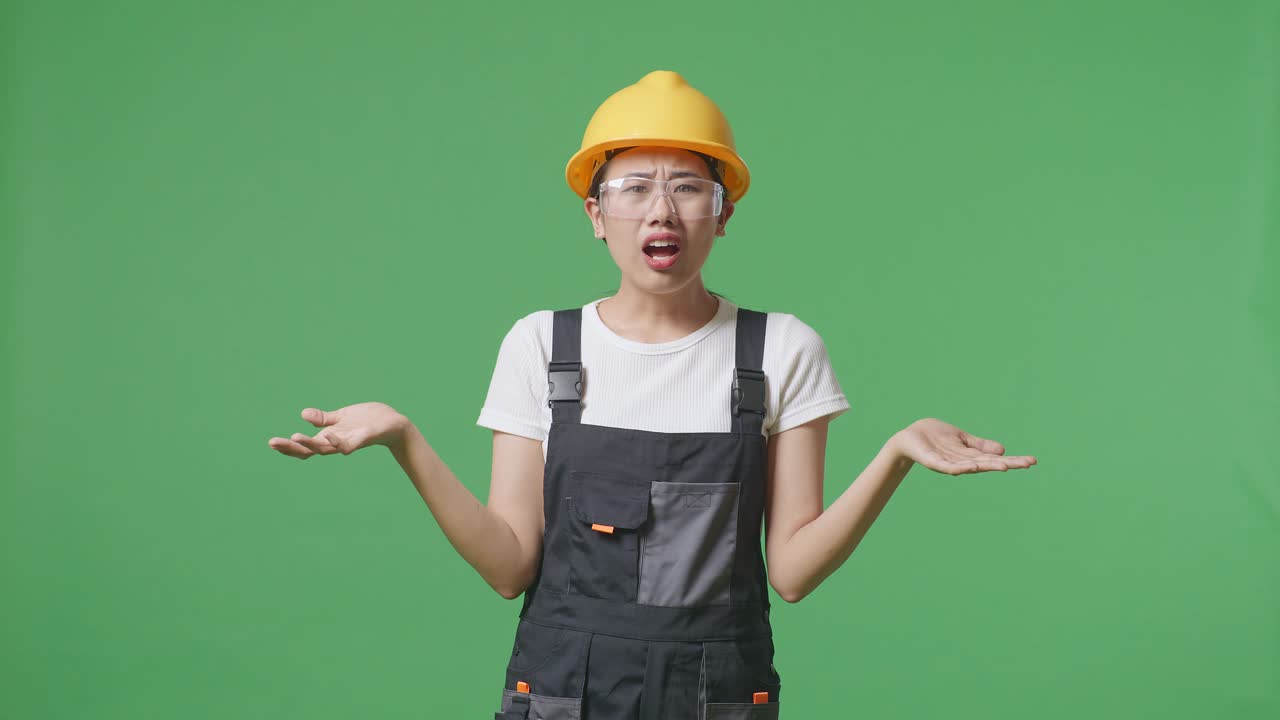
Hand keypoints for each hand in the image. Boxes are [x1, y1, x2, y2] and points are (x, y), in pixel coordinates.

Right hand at [267, 402, 409, 458]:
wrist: (393, 423)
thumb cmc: (366, 421)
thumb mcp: (341, 417)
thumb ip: (323, 419)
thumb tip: (303, 414)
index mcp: (329, 438)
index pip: (305, 446)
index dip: (288, 447)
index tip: (271, 442)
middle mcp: (337, 443)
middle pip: (311, 450)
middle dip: (292, 447)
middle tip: (273, 442)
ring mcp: (350, 441)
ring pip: (327, 448)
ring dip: (311, 444)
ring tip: (294, 437)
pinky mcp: (364, 437)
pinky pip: (350, 443)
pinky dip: (339, 441)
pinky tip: (329, 435)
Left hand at [889, 418, 1036, 474]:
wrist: (909, 438)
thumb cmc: (935, 438)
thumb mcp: (962, 439)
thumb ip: (980, 445)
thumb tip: (1003, 450)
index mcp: (970, 456)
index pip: (995, 459)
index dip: (1013, 460)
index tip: (1032, 461)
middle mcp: (963, 462)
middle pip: (988, 464)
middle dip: (1008, 464)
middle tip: (1028, 464)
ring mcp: (949, 463)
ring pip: (972, 466)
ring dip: (988, 466)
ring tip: (1005, 466)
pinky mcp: (934, 462)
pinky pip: (948, 467)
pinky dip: (960, 468)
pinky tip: (972, 467)